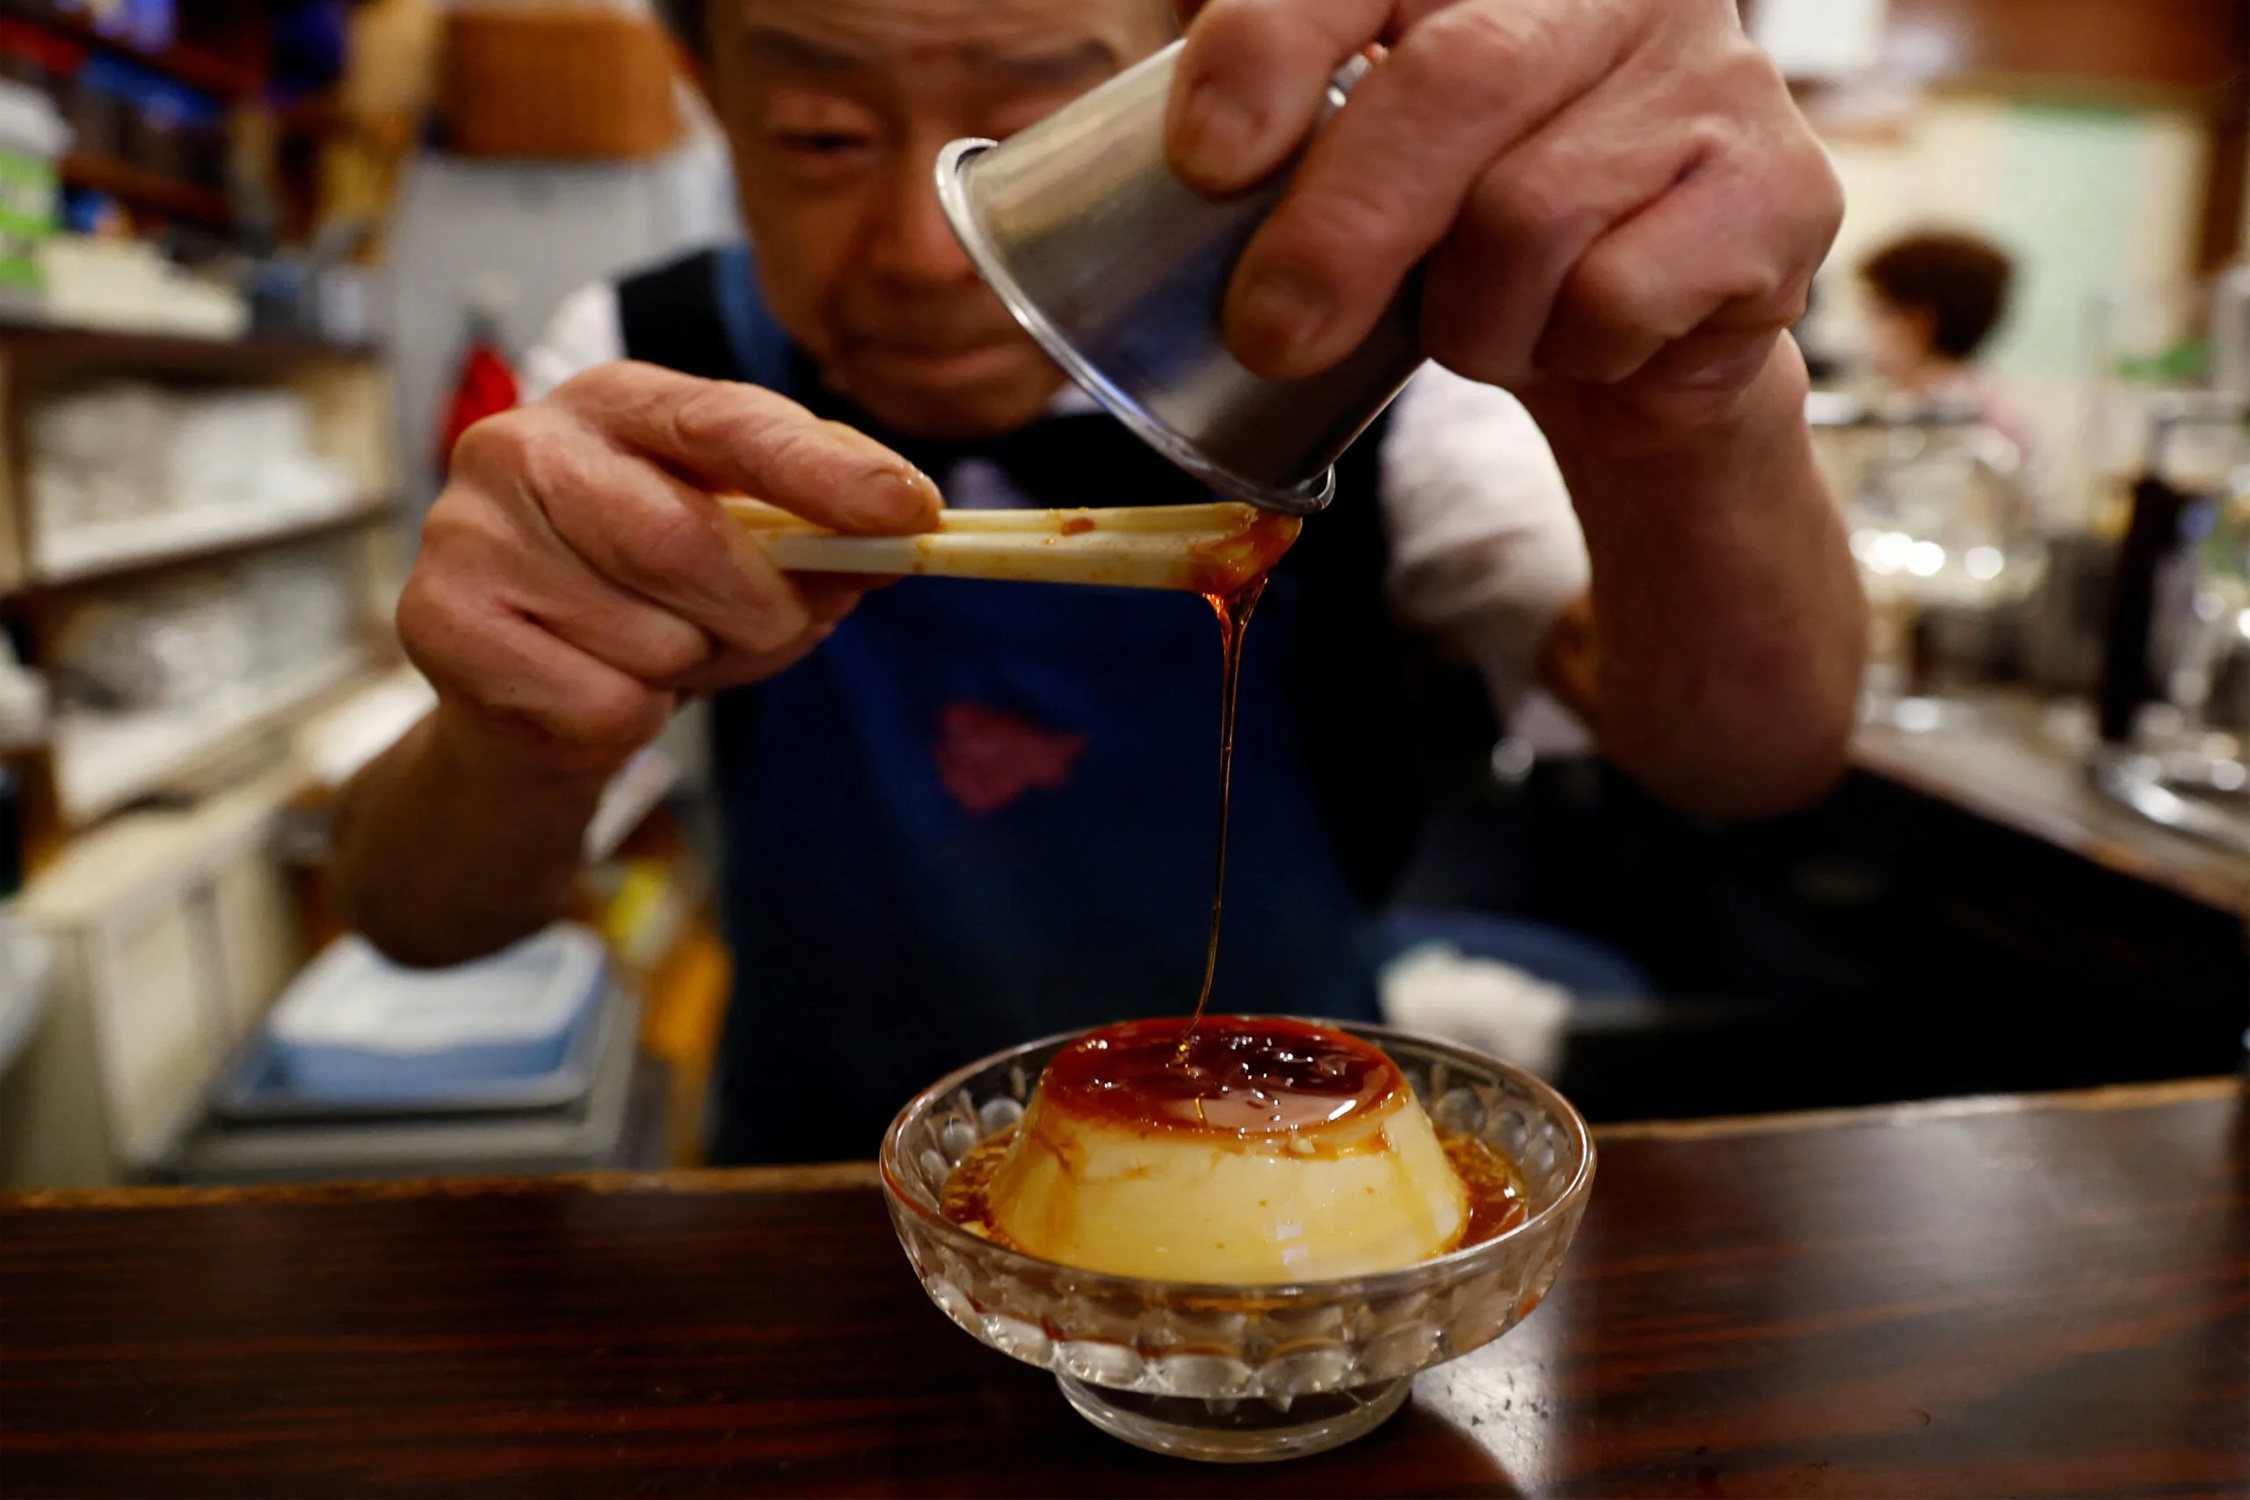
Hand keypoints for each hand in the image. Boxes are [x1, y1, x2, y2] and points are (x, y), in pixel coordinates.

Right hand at [400, 362, 939, 773]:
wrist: (530, 692)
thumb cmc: (651, 600)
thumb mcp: (747, 556)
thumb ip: (820, 540)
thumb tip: (900, 535)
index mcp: (621, 402)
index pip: (731, 421)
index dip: (825, 470)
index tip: (910, 511)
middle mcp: (525, 442)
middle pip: (681, 541)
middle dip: (757, 612)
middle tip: (773, 635)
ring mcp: (468, 529)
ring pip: (644, 637)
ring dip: (687, 674)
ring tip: (658, 660)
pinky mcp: (436, 621)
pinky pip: (594, 703)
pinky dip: (628, 722)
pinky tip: (596, 693)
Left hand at [1167, 0, 1841, 439]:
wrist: (1629, 340)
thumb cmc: (1471, 233)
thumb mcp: (1366, 166)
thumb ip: (1292, 138)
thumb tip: (1199, 168)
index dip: (1274, 46)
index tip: (1208, 157)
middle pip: (1457, 78)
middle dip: (1343, 226)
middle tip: (1271, 330)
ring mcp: (1716, 74)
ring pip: (1530, 217)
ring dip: (1468, 321)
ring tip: (1478, 325)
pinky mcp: (1781, 191)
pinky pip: (1615, 298)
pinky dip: (1564, 352)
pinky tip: (1581, 338)